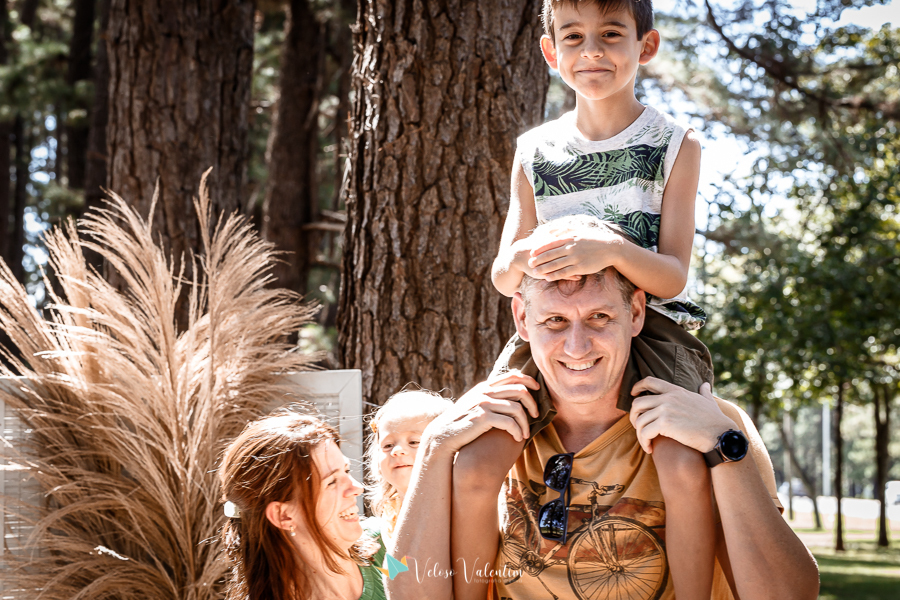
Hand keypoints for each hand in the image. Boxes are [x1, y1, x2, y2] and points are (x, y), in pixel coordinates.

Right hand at [422, 371, 539, 452]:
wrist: (443, 435)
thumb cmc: (461, 423)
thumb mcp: (473, 403)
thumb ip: (488, 397)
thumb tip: (507, 393)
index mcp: (485, 387)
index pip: (513, 375)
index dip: (529, 380)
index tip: (537, 390)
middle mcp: (485, 392)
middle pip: (520, 390)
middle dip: (532, 403)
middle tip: (535, 416)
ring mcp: (484, 403)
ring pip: (517, 408)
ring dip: (525, 423)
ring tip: (525, 434)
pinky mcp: (483, 418)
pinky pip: (510, 422)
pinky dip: (517, 431)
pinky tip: (518, 438)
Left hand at [528, 225, 623, 280]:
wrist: (610, 248)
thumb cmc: (594, 239)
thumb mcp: (579, 230)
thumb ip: (564, 230)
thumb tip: (551, 230)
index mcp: (570, 238)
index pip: (551, 244)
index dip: (540, 249)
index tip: (532, 252)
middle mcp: (571, 248)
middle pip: (551, 254)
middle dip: (539, 260)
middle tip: (530, 263)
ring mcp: (575, 258)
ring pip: (556, 264)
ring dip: (544, 269)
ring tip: (535, 272)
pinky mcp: (580, 267)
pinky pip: (564, 272)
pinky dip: (555, 275)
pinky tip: (548, 278)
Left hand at [629, 379, 735, 454]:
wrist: (720, 434)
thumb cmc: (716, 420)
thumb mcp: (708, 401)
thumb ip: (703, 391)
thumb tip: (705, 385)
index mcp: (676, 390)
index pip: (650, 381)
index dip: (637, 387)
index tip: (633, 394)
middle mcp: (668, 397)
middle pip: (638, 403)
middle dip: (633, 416)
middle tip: (637, 427)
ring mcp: (666, 410)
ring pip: (639, 420)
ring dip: (639, 434)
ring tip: (645, 442)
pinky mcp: (665, 424)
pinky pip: (644, 432)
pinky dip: (643, 442)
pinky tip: (649, 449)